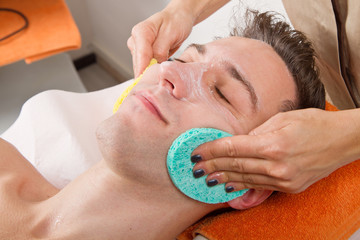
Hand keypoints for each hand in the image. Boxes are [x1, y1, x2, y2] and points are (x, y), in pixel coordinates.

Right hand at [127, 5, 193, 76]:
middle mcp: (135, 41)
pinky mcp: (144, 56)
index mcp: (140, 32)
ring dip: (151, 74)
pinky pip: (146, 67)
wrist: (179, 19)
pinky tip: (161, 74)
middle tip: (161, 84)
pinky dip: (153, 72)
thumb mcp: (171, 34)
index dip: (144, 71)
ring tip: (163, 79)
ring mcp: (138, 49)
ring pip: (142, 68)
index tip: (146, 83)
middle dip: (148, 74)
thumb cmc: (176, 22)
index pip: (141, 55)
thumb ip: (161, 49)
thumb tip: (155, 64)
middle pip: (139, 64)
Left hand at [192, 108, 359, 192]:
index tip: (197, 152)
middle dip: (212, 165)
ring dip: (223, 177)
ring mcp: (284, 179)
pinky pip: (259, 186)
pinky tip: (229, 185)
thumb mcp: (282, 119)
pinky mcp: (289, 187)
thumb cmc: (314, 123)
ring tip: (206, 177)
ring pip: (245, 178)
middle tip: (195, 167)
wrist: (342, 141)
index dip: (211, 150)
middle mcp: (277, 165)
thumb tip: (237, 142)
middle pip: (235, 164)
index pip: (233, 148)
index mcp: (273, 144)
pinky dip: (242, 185)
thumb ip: (256, 132)